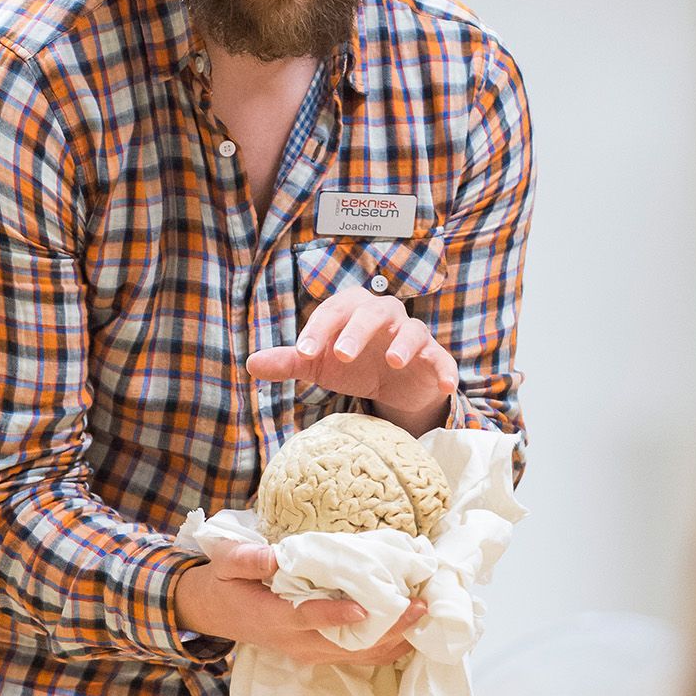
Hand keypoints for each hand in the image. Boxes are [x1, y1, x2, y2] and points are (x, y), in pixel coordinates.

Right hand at [174, 540, 426, 665]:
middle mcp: (297, 642)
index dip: (336, 615)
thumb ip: (247, 560)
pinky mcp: (318, 650)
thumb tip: (272, 556)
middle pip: (347, 644)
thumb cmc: (224, 582)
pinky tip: (409, 632)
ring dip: (394, 640)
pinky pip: (356, 654)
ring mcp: (309, 651)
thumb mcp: (225, 563)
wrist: (216, 611)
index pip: (309, 618)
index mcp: (274, 618)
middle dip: (387, 629)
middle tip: (419, 608)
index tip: (365, 609)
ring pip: (358, 654)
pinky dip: (385, 646)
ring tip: (424, 619)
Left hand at [245, 285, 456, 435]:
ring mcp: (412, 335)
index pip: (333, 311)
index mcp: (352, 310)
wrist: (393, 384)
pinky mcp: (435, 357)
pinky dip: (444, 369)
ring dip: (403, 344)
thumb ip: (289, 361)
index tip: (302, 353)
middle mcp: (384, 316)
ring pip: (411, 330)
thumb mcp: (319, 364)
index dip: (317, 330)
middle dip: (356, 331)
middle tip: (340, 355)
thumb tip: (250, 363)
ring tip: (392, 362)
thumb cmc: (352, 364)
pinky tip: (445, 385)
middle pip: (372, 313)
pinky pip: (441, 359)